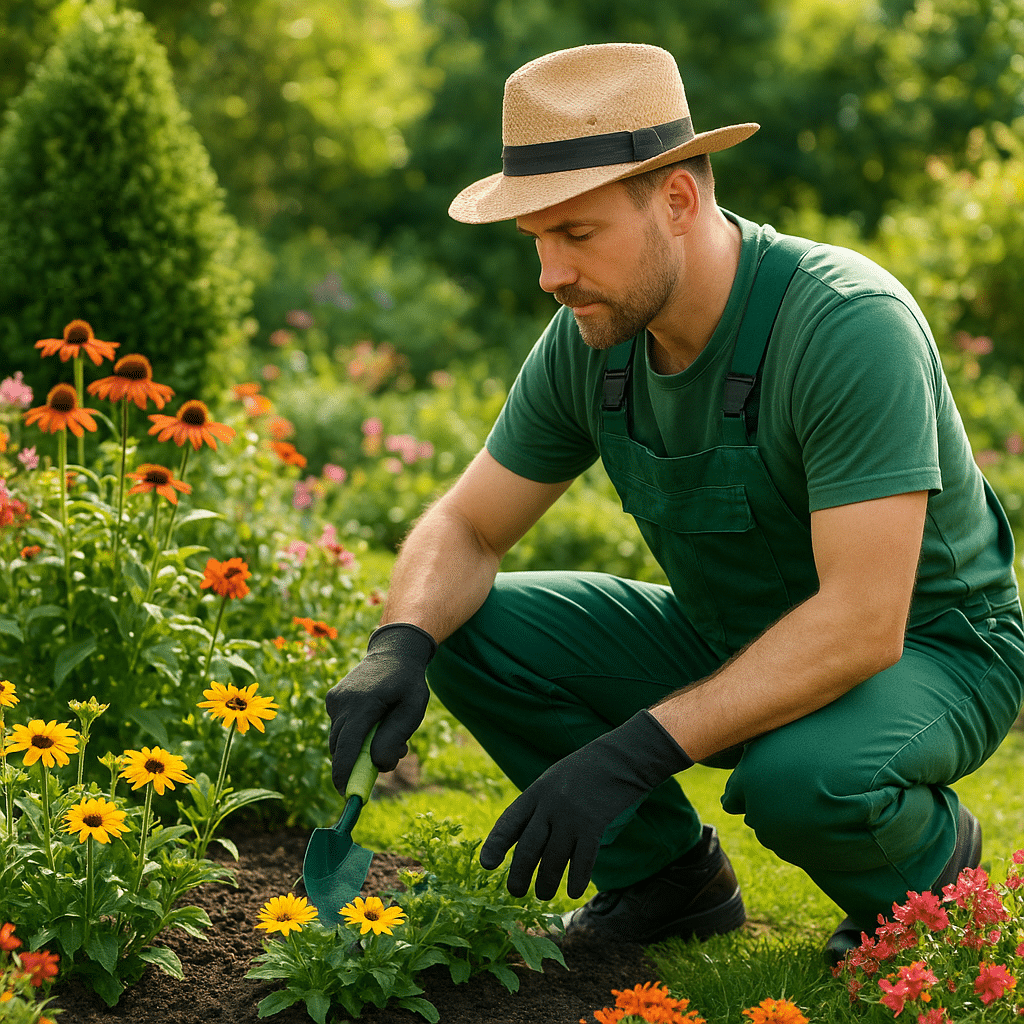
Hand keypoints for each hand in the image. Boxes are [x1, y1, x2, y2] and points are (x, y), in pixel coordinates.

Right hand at [326, 622, 435, 794]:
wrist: (394, 651)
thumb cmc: (407, 682)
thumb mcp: (412, 709)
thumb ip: (395, 737)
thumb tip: (378, 765)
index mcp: (362, 703)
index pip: (347, 746)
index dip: (344, 774)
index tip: (346, 794)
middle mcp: (342, 701)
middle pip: (341, 748)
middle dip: (358, 763)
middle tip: (387, 760)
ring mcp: (334, 700)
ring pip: (340, 740)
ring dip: (360, 748)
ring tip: (390, 737)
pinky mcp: (332, 699)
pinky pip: (341, 728)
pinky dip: (355, 735)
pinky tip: (377, 722)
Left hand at [479, 710, 693, 899]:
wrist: (621, 757)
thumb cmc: (586, 771)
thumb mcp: (554, 781)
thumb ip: (540, 807)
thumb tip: (528, 844)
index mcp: (536, 792)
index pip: (509, 822)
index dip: (496, 845)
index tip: (487, 865)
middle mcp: (549, 805)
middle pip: (528, 848)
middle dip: (519, 874)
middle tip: (515, 891)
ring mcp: (571, 816)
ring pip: (552, 859)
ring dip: (546, 882)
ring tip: (543, 894)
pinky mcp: (594, 825)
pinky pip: (582, 860)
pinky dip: (576, 878)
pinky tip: (574, 891)